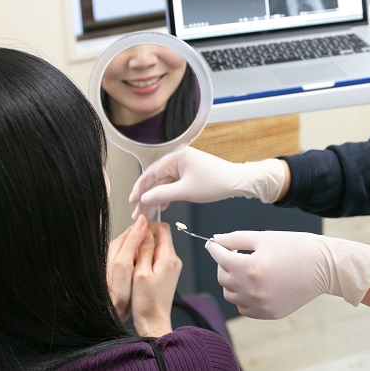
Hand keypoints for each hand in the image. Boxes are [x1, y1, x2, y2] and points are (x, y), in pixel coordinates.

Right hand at [106, 215, 181, 335]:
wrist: (153, 322)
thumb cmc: (146, 302)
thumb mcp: (140, 273)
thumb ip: (144, 249)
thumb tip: (145, 228)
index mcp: (168, 257)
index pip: (162, 228)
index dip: (148, 227)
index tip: (135, 234)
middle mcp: (173, 260)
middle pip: (160, 237)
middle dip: (144, 240)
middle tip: (131, 252)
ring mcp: (171, 267)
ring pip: (157, 248)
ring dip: (144, 251)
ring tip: (134, 264)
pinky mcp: (167, 274)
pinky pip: (157, 258)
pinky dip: (146, 260)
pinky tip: (138, 271)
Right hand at [129, 146, 284, 218]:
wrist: (237, 182)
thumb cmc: (215, 183)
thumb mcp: (185, 191)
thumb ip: (162, 194)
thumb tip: (144, 198)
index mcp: (176, 157)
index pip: (150, 173)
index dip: (139, 189)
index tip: (132, 202)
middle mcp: (178, 159)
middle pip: (156, 179)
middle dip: (146, 197)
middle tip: (138, 213)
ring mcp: (184, 166)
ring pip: (164, 184)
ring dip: (156, 198)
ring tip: (148, 214)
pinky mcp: (190, 173)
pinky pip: (173, 184)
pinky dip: (167, 195)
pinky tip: (162, 207)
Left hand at [204, 230, 369, 319]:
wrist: (324, 267)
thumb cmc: (295, 247)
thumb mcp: (264, 237)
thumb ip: (236, 239)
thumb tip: (215, 240)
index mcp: (251, 267)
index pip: (220, 258)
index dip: (214, 248)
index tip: (212, 243)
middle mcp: (253, 290)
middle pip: (223, 278)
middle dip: (224, 263)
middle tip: (234, 253)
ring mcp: (261, 305)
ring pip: (231, 294)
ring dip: (231, 280)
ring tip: (245, 269)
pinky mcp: (269, 313)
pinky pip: (244, 308)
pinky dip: (242, 296)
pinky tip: (253, 284)